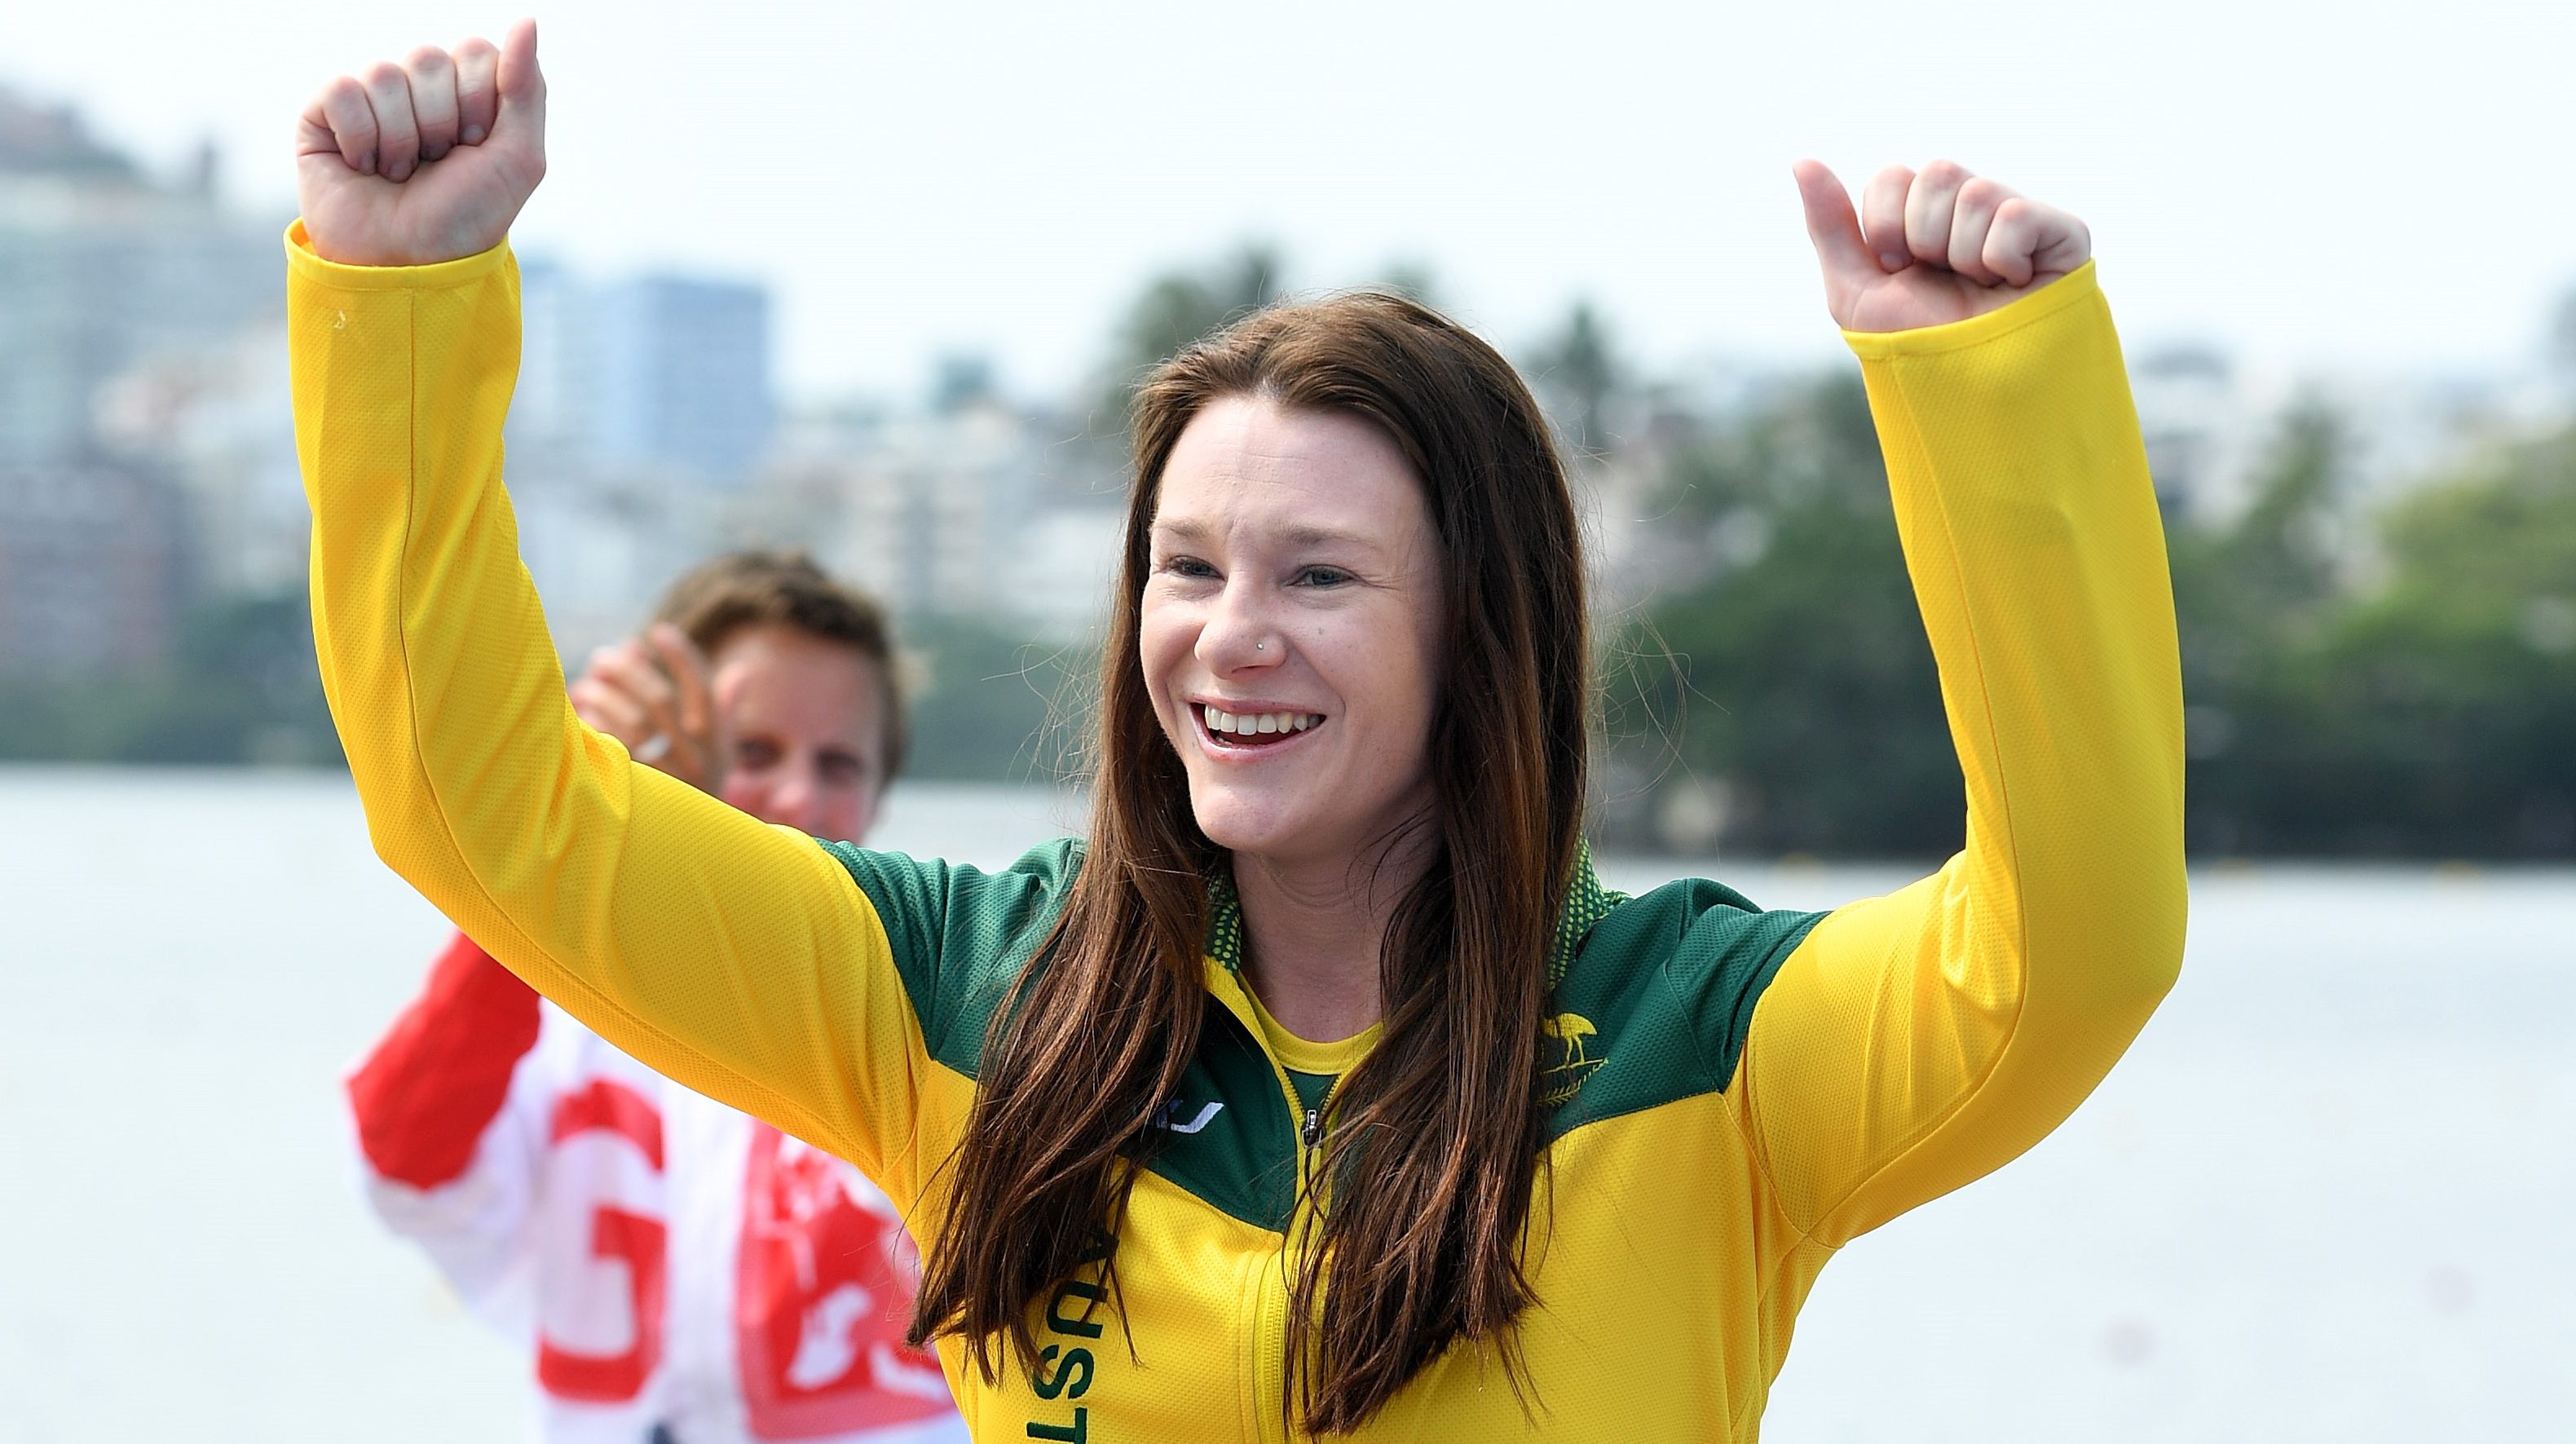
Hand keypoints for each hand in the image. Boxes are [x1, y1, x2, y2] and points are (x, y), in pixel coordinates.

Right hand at [294, 19, 546, 266]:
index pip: (475, 52)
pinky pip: (343, 89)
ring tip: (398, 173)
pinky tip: (363, 166)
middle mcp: (418, 87)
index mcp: (466, 91)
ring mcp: (371, 97)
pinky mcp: (325, 111)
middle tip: (435, 164)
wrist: (409, 264)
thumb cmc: (466, 216)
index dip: (478, 103)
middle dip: (440, 123)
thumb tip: (526, 21)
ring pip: (386, 75)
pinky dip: (361, 136)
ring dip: (402, 139)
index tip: (474, 147)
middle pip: (429, 58)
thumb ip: (526, 89)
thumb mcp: (518, 159)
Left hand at [569, 624, 731, 795]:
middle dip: (630, 671)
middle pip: (662, 701)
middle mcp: (700, 763)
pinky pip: (614, 752)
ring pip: (634, 725)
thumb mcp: (720, 755)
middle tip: (605, 655)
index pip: (703, 690)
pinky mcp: (641, 796)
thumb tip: (743, 671)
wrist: (687, 851)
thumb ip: (726, 712)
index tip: (658, 632)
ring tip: (588, 682)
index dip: (682, 658)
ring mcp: (669, 781)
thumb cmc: (697, 789)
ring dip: (606, 696)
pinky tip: (582, 711)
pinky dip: (596, 726)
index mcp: (719, 744)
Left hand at [1792, 159, 2089, 332]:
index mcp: (1925, 215)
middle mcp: (1972, 207)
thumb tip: (1802, 161)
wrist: (1970, 393)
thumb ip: (1831, 226)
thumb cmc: (1916, 347)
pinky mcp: (2062, 233)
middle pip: (1935, 173)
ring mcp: (2018, 217)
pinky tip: (2013, 285)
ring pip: (1974, 192)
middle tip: (1942, 279)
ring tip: (1980, 288)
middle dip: (1922, 238)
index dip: (1885, 227)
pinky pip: (2014, 215)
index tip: (1898, 269)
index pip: (1893, 176)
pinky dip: (2001, 260)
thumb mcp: (1856, 290)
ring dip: (1961, 256)